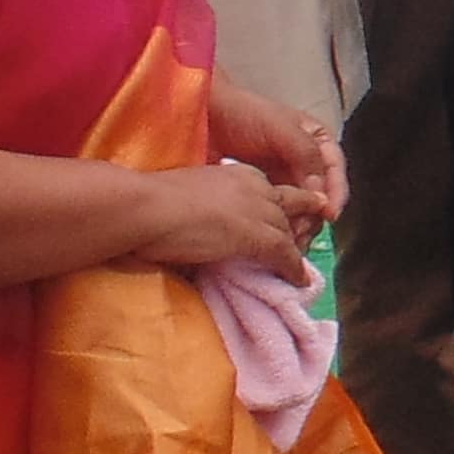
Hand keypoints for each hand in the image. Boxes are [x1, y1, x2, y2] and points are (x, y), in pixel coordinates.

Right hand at [137, 158, 316, 273]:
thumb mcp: (192, 193)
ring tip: (302, 268)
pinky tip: (299, 281)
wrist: (147, 207)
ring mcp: (259, 210)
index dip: (281, 208)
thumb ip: (209, 204)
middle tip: (306, 243)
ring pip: (291, 232)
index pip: (273, 191)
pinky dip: (294, 269)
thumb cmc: (153, 200)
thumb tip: (208, 222)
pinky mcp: (257, 236)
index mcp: (238, 173)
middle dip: (301, 226)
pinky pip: (286, 254)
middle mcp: (255, 186)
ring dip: (298, 251)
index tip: (284, 222)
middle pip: (290, 208)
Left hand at [212, 87, 346, 231]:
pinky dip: (280, 225)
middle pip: (321, 194)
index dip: (336, 192)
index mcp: (317, 141)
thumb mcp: (280, 127)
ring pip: (303, 207)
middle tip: (304, 230)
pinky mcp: (266, 192)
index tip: (330, 212)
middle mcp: (305, 162)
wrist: (206, 116)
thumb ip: (305, 154)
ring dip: (299, 223)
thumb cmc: (242, 113)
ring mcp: (286, 178)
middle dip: (315, 213)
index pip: (334, 171)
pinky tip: (274, 233)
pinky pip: (281, 212)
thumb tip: (319, 191)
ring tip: (288, 236)